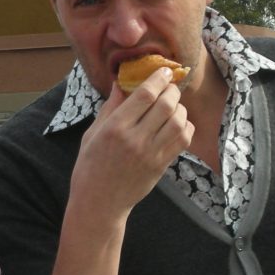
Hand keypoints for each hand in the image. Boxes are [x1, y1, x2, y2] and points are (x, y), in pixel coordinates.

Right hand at [73, 67, 193, 219]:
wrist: (99, 203)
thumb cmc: (89, 166)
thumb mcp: (92, 134)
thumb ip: (110, 108)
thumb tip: (122, 83)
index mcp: (114, 128)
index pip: (145, 95)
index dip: (158, 78)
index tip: (164, 71)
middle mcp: (134, 139)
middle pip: (165, 104)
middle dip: (172, 90)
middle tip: (170, 86)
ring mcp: (150, 153)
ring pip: (178, 121)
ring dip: (179, 108)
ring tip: (173, 105)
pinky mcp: (161, 165)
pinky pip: (182, 140)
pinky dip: (185, 127)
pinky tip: (177, 123)